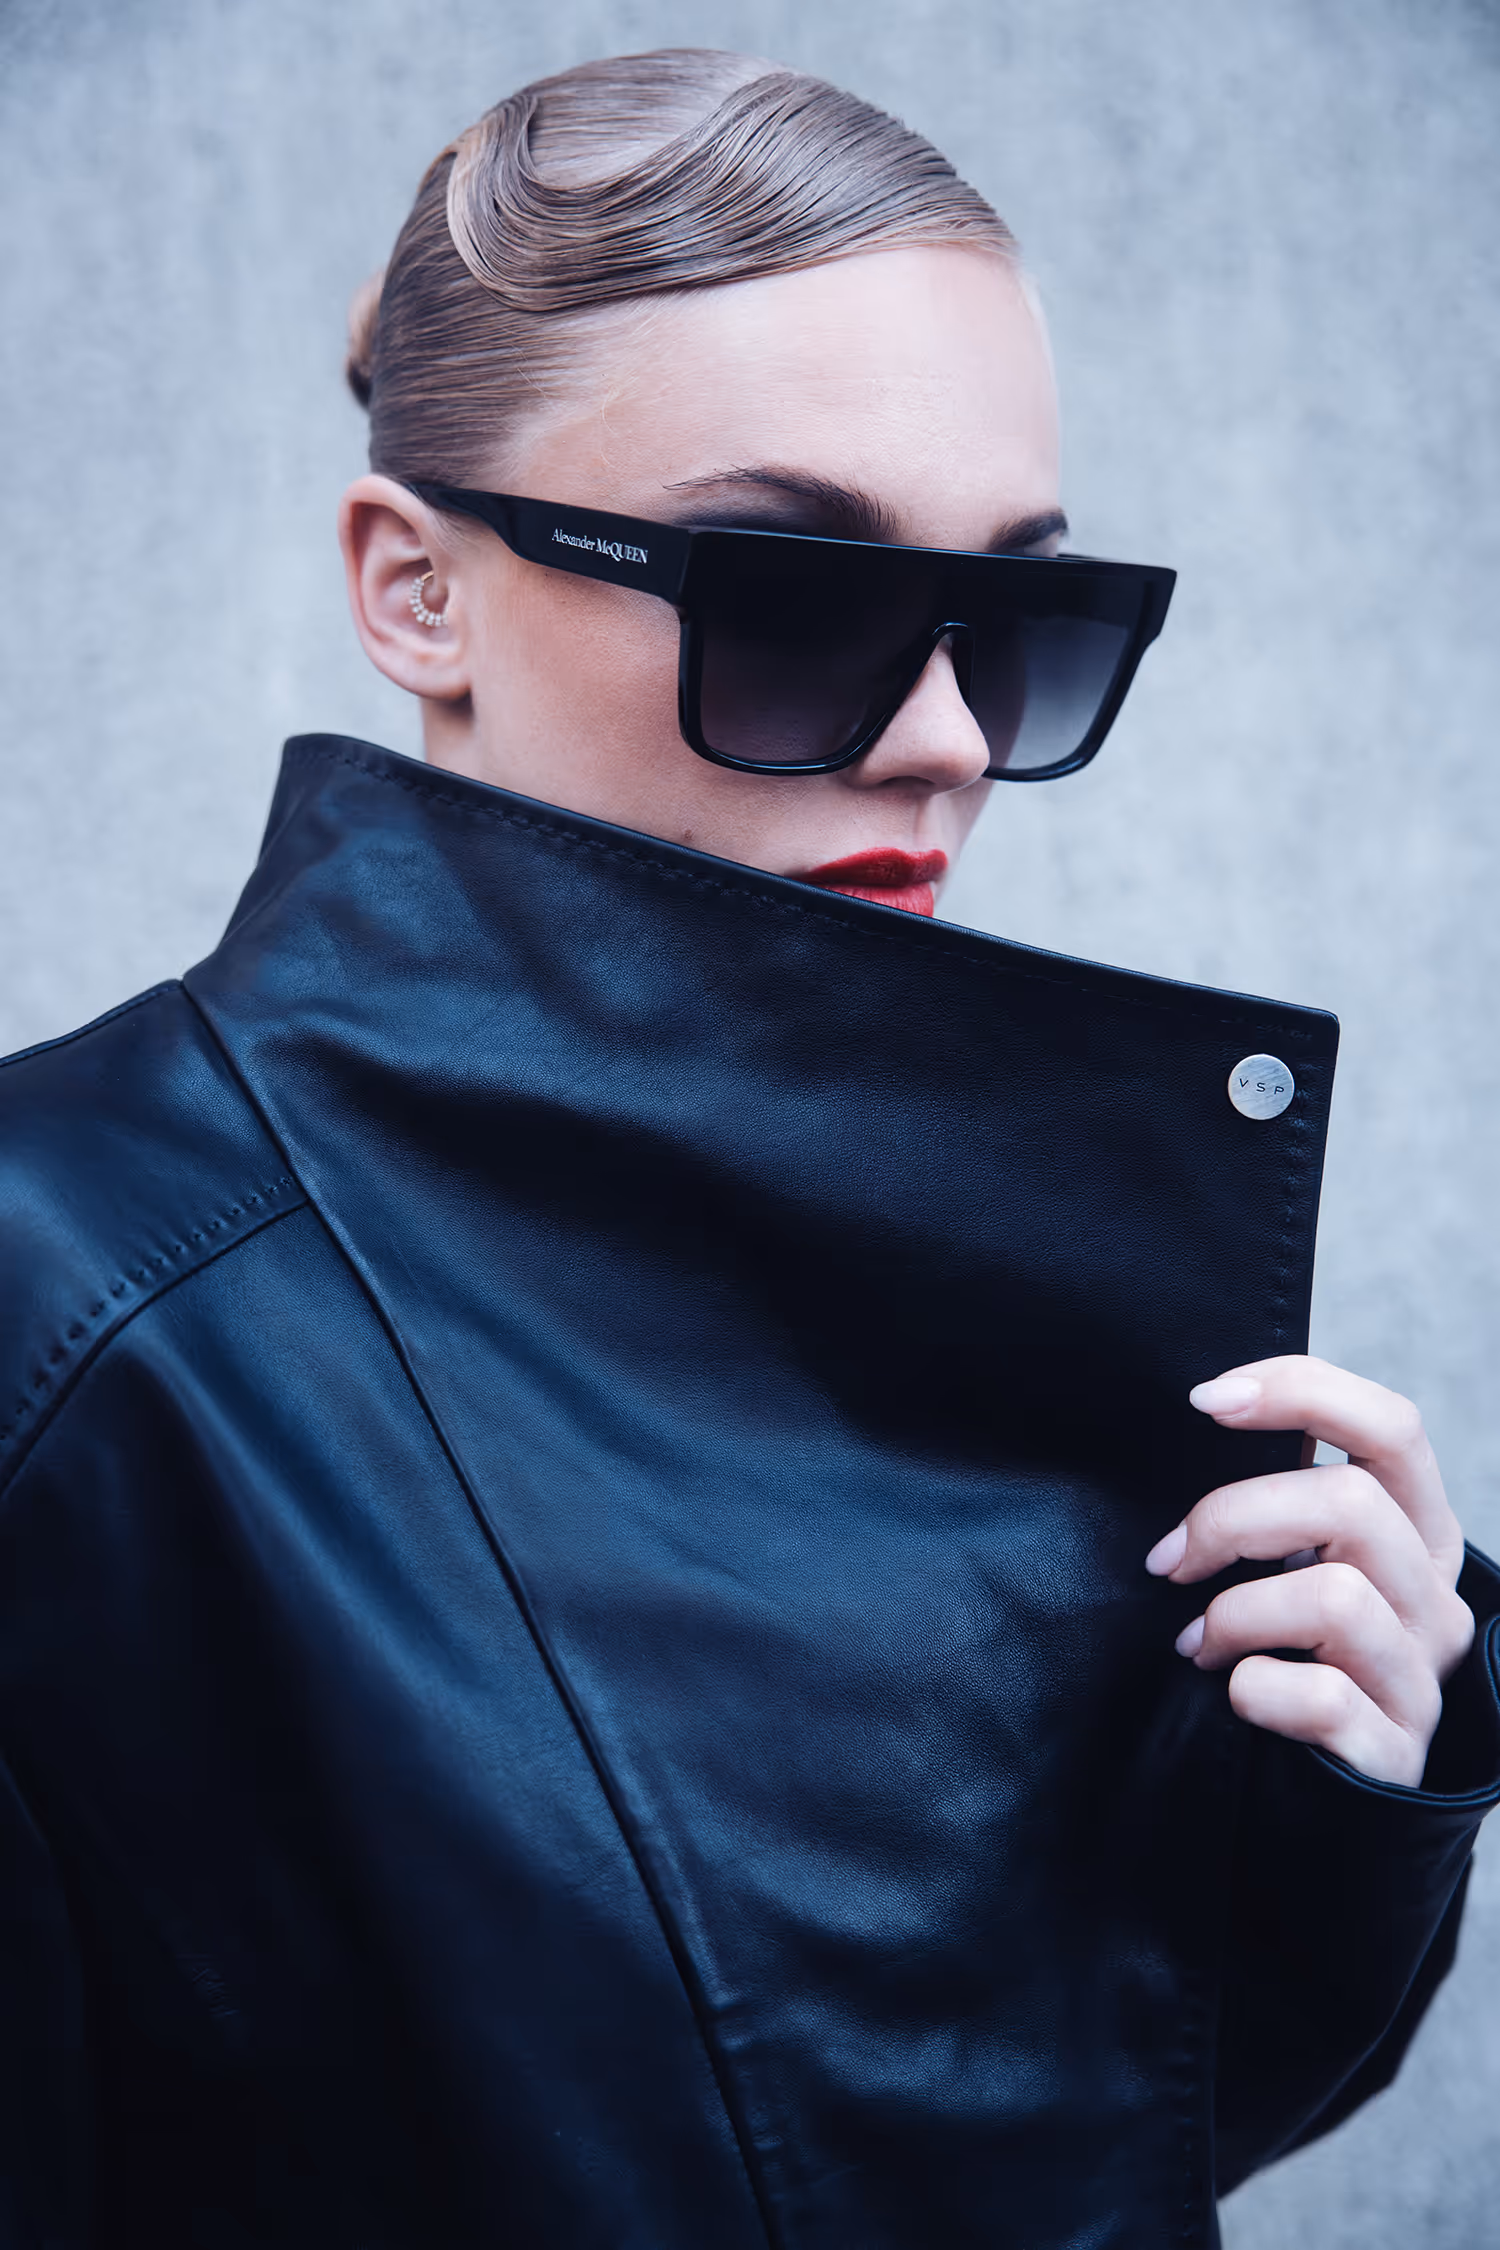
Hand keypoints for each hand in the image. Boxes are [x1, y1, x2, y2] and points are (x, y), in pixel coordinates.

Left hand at [1145, 1356, 1474, 1785]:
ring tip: (1196, 1644)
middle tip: (1168, 1562)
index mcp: (1417, 1532)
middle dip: (1232, 1518)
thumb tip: (1205, 1420)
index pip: (1392, 1425)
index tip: (1204, 1399)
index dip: (1301, 1391)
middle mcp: (1436, 1597)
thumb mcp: (1299, 1569)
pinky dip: (1253, 1688)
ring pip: (1334, 1598)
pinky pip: (1319, 1695)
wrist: (1319, 1811)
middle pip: (1351, 1503)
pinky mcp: (1394, 1751)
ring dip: (1234, 1613)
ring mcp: (1423, 1678)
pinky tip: (1234, 1697)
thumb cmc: (1288, 1662)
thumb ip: (1284, 1506)